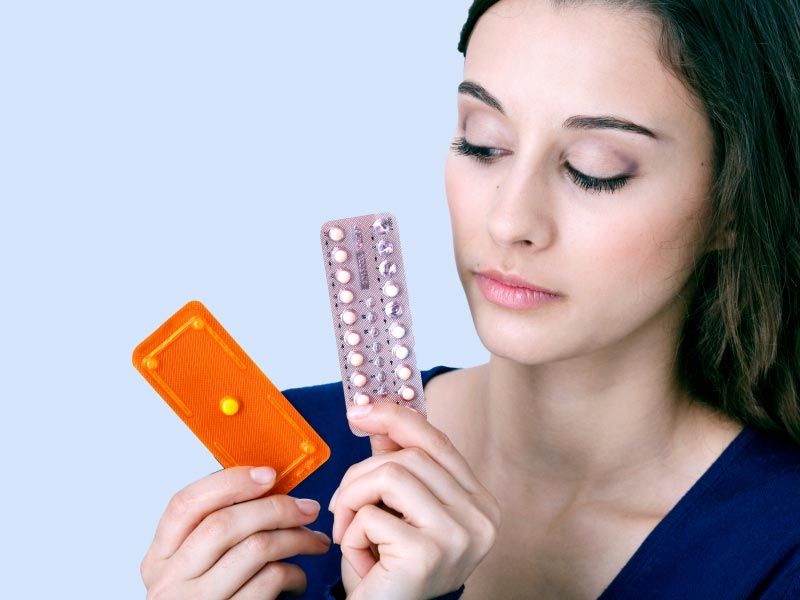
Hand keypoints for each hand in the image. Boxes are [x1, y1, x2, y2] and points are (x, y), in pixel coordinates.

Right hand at [140, 466, 330, 598]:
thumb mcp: (194, 567)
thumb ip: (215, 531)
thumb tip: (265, 486)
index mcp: (159, 558)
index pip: (185, 504)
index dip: (230, 482)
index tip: (269, 474)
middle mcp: (170, 582)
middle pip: (225, 524)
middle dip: (276, 508)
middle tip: (307, 508)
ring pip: (255, 549)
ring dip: (295, 538)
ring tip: (313, 541)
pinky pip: (269, 582)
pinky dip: (293, 573)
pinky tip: (298, 576)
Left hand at [329, 402, 500, 599]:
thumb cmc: (391, 571)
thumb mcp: (396, 511)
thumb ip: (395, 465)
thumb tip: (376, 417)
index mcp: (479, 503)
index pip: (439, 442)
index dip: (397, 419)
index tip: (360, 410)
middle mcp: (480, 517)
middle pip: (410, 456)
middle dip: (361, 474)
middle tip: (340, 504)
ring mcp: (460, 535)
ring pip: (390, 475)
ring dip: (352, 500)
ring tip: (347, 530)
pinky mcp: (429, 554)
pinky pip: (372, 515)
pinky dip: (352, 533)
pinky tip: (360, 558)